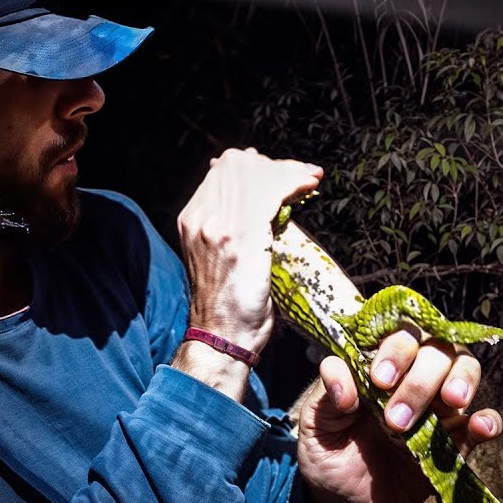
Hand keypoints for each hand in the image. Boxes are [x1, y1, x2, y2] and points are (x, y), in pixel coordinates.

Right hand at [177, 148, 321, 353]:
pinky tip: (309, 187)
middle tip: (303, 175)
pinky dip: (293, 184)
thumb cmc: (231, 305)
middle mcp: (200, 217)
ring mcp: (217, 226)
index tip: (285, 174)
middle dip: (276, 166)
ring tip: (309, 179)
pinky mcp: (240, 238)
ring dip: (290, 172)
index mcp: (192, 218)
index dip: (259, 166)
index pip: (225, 169)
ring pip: (255, 175)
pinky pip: (270, 194)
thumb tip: (262, 201)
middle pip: (239, 165)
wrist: (223, 337)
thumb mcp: (223, 256)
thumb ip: (232, 226)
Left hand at [296, 331, 502, 502]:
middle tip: (395, 419)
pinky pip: (484, 422)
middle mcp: (414, 376)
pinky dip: (488, 420)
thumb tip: (344, 380)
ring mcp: (439, 406)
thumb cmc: (328, 452)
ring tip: (449, 404)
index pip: (398, 334)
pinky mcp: (457, 441)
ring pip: (465, 369)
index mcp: (380, 363)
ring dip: (460, 382)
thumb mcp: (315, 424)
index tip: (378, 380)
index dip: (395, 349)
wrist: (343, 502)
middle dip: (420, 379)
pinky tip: (480, 426)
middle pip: (437, 349)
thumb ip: (325, 395)